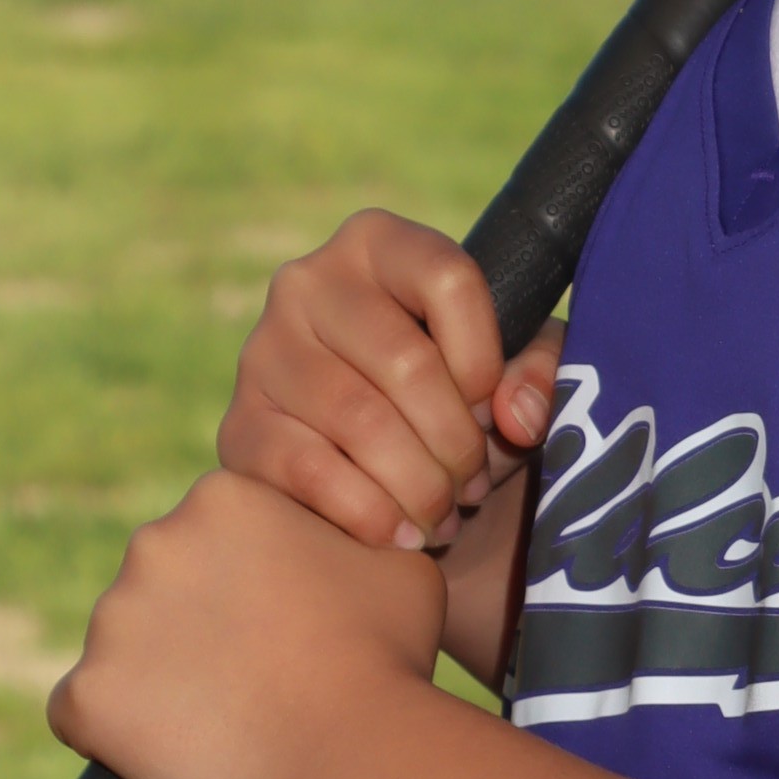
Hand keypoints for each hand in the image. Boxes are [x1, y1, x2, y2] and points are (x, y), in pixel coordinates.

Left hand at [50, 468, 446, 778]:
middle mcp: (152, 542)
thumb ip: (351, 533)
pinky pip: (87, 713)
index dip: (249, 585)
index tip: (281, 625)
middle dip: (198, 625)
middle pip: (163, 585)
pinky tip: (176, 750)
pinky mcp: (86, 697)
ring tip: (227, 720)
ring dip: (162, 677)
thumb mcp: (395, 560)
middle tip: (255, 675)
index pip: (214, 538)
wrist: (352, 752)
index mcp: (221, 496)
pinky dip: (120, 733)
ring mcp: (111, 621)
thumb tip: (350, 536)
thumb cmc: (386, 654)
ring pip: (127, 648)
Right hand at [220, 209, 559, 552]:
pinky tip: (402, 534)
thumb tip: (516, 413)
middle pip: (407, 362)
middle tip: (474, 484)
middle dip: (457, 441)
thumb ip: (539, 371)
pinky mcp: (240, 425)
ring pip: (360, 422)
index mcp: (378, 243)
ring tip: (446, 514)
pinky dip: (371, 514)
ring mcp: (263, 352)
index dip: (485, 357)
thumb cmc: (451, 395)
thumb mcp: (512, 365)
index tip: (492, 406)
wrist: (367, 460)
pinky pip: (311, 471)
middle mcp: (307, 282)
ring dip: (421, 486)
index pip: (447, 278)